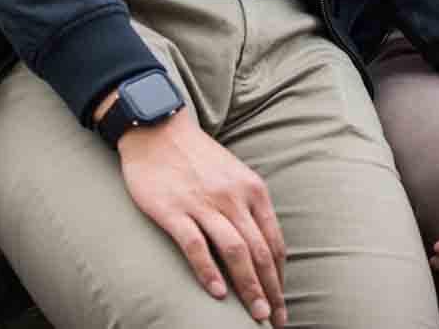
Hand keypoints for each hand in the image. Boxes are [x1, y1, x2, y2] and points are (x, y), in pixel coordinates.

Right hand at [116, 110, 287, 323]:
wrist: (158, 129)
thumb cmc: (197, 157)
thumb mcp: (234, 175)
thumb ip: (248, 207)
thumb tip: (262, 247)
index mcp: (252, 190)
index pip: (273, 242)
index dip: (279, 276)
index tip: (281, 301)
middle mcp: (233, 197)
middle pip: (259, 251)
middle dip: (270, 290)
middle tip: (275, 319)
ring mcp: (204, 204)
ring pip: (235, 252)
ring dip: (248, 287)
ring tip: (255, 314)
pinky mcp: (174, 210)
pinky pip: (196, 246)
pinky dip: (209, 272)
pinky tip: (217, 294)